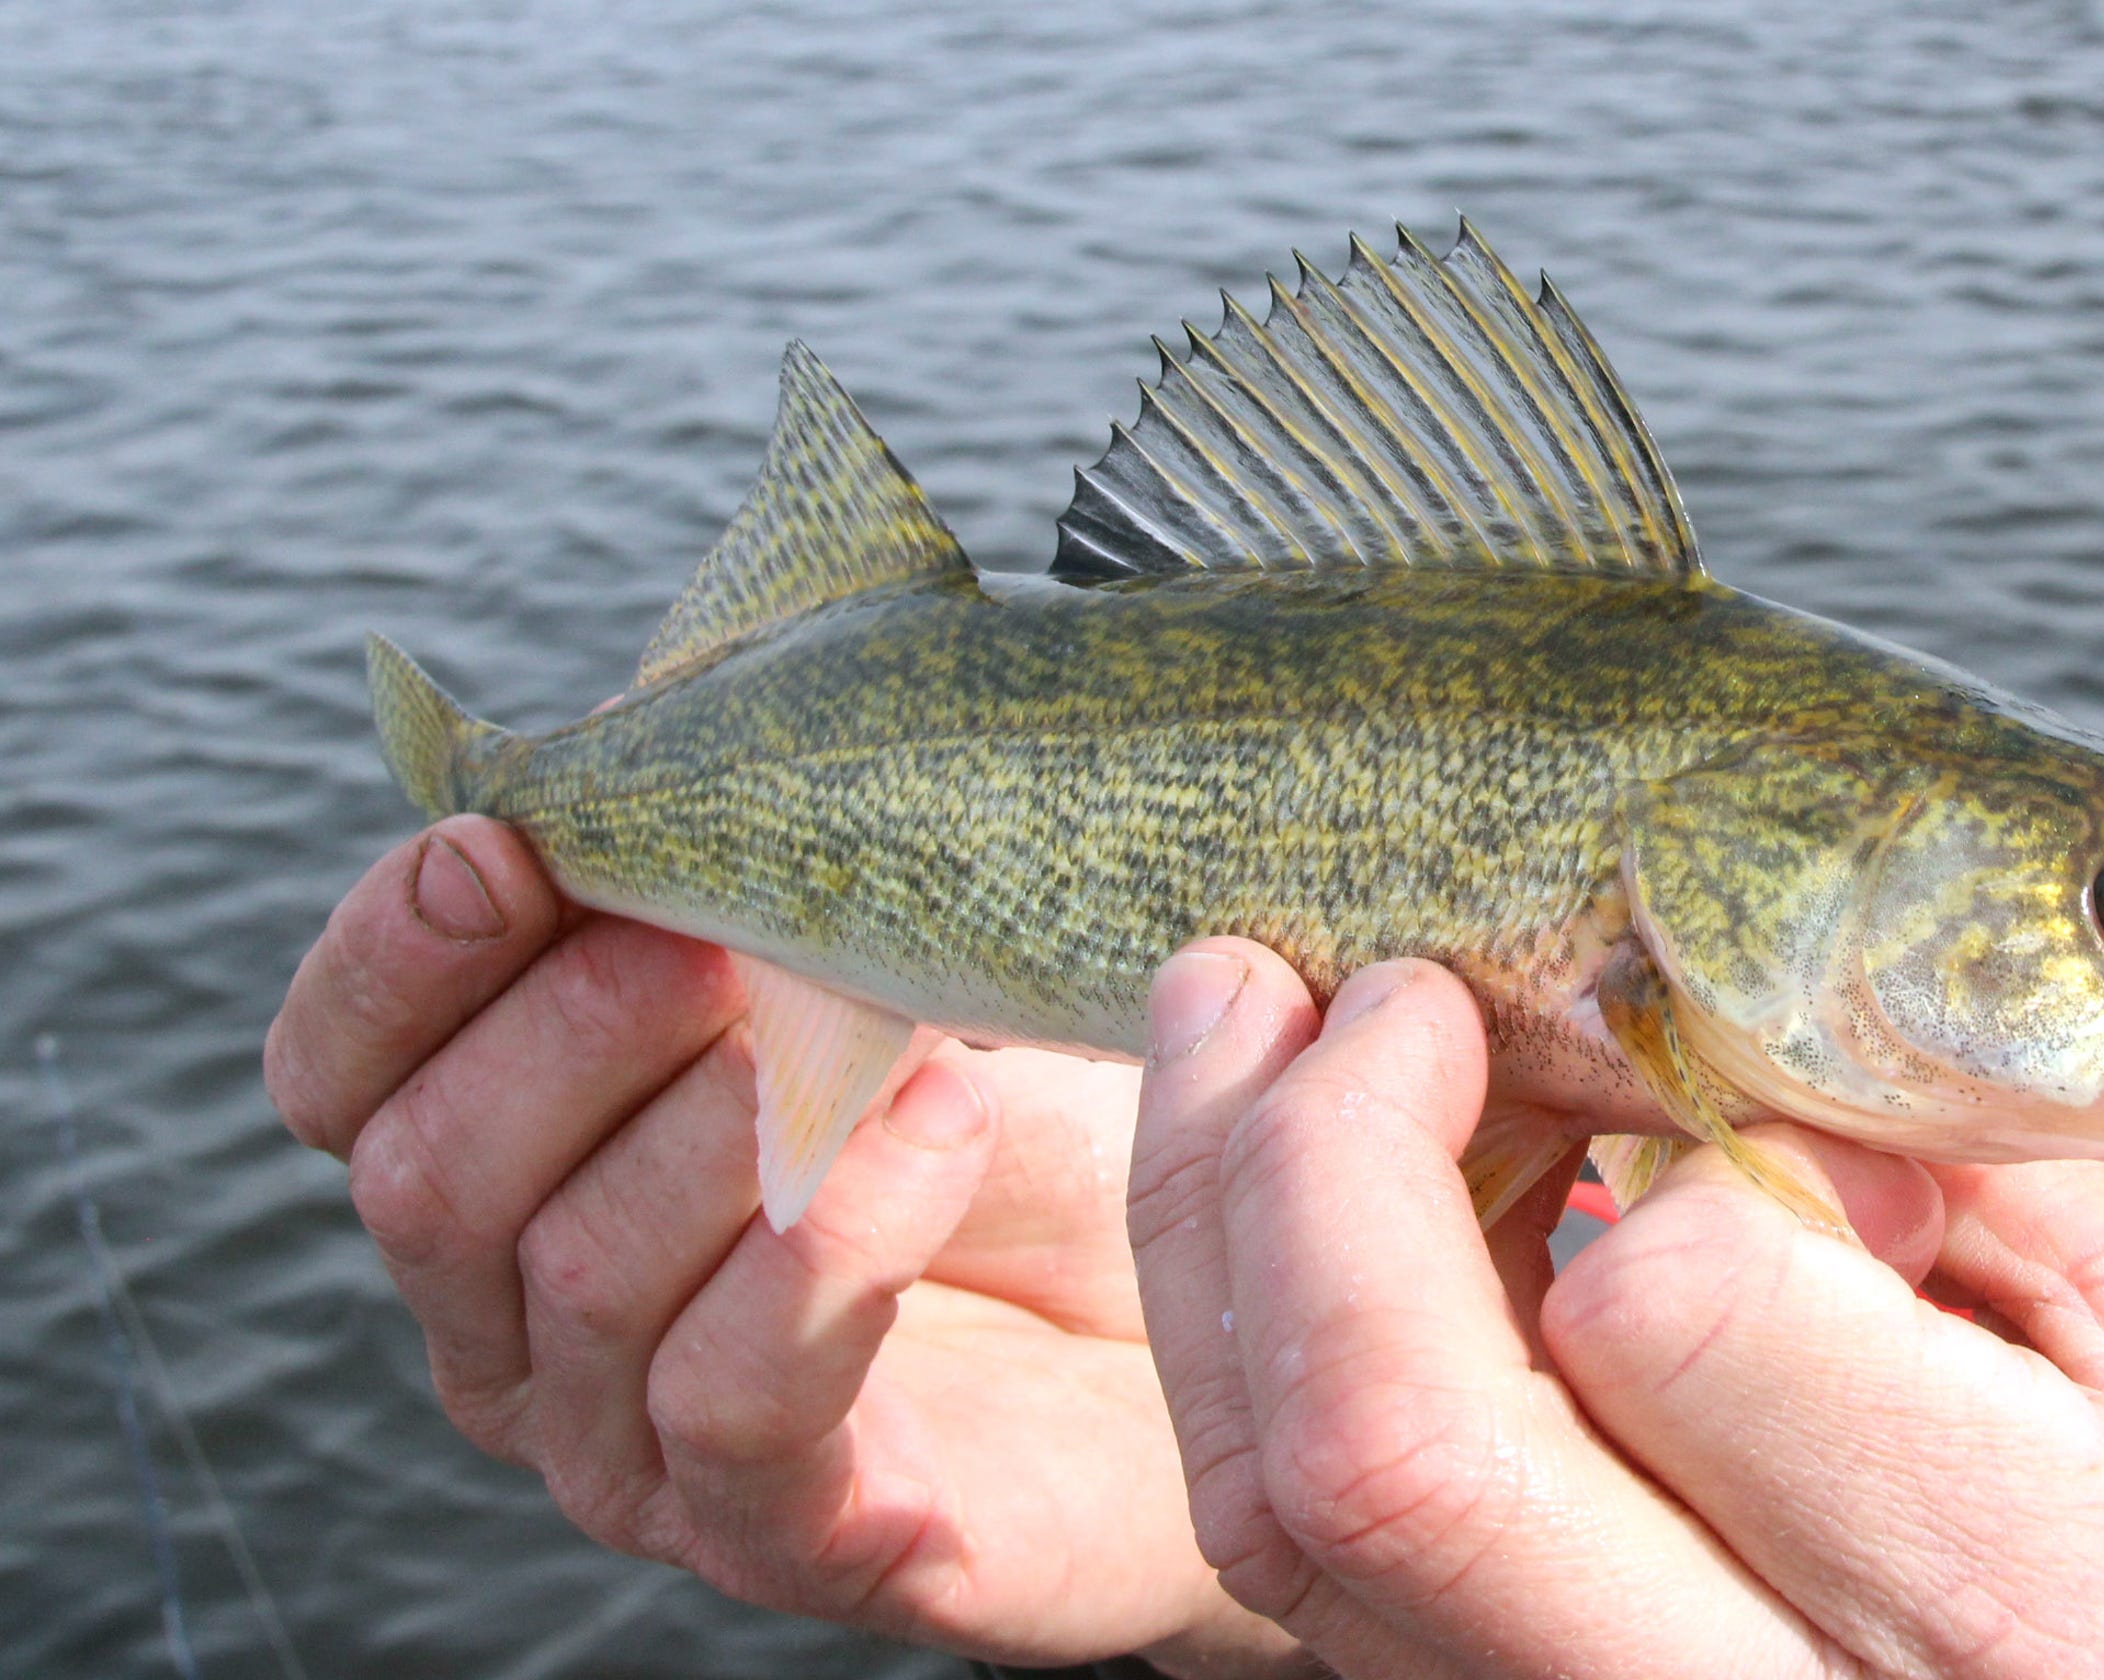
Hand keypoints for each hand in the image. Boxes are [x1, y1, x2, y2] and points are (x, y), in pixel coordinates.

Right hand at [265, 818, 1304, 1676]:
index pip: (343, 1076)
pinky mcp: (785, 1535)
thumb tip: (654, 724)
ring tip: (898, 1033)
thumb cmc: (1037, 1116)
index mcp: (505, 1166)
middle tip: (733, 939)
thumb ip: (730, 860)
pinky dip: (830, 1247)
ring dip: (737, 1122)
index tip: (506, 846)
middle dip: (577, 1027)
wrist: (1227, 1293)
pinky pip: (734, 1398)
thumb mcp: (874, 954)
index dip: (394, 960)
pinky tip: (941, 1131)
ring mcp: (637, 1448)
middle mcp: (523, 1326)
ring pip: (580, 1276)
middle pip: (433, 1175)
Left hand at [1128, 941, 2103, 1679]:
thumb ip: (1963, 1167)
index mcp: (1991, 1572)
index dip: (1607, 1126)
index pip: (1666, 1306)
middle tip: (1320, 983)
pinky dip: (1257, 1365)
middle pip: (1392, 1445)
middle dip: (1296, 1161)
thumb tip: (1716, 1055)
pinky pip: (1307, 1582)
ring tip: (1239, 1043)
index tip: (1629, 1020)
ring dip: (1216, 1243)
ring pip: (1286, 1528)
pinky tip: (1302, 1224)